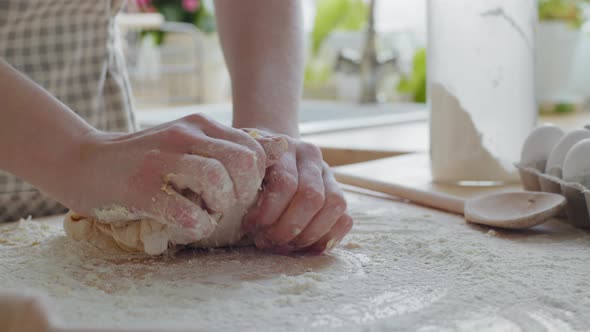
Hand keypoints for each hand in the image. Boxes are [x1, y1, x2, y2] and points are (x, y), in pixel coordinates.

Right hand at [62, 114, 284, 240]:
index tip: (242, 195)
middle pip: (242, 162)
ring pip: (217, 180)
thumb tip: (281, 147)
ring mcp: (161, 159)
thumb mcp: (189, 144)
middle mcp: (184, 135)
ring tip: (208, 214)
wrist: (83, 162)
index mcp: (200, 124)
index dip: (257, 179)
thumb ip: (228, 146)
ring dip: (221, 207)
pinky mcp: (141, 188)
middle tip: (229, 207)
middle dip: (245, 193)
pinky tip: (190, 225)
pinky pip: (186, 211)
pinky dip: (197, 225)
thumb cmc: (144, 159)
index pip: (253, 148)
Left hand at [243, 130, 352, 253]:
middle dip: (288, 228)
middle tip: (268, 242)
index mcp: (284, 147)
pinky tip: (303, 247)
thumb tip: (238, 209)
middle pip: (312, 197)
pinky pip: (345, 219)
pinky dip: (327, 238)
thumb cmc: (248, 166)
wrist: (269, 151)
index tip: (250, 227)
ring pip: (334, 206)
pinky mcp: (338, 193)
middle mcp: (311, 156)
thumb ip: (240, 179)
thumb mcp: (239, 165)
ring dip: (308, 235)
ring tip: (284, 246)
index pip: (285, 183)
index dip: (268, 213)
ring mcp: (328, 173)